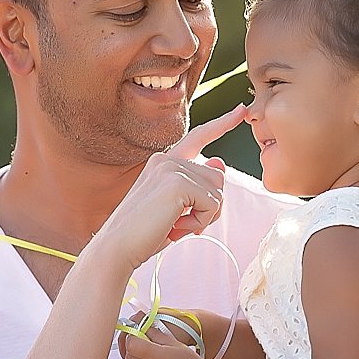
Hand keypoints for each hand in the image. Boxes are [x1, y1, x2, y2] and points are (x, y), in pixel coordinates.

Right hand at [92, 105, 246, 270]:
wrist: (117, 247)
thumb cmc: (143, 233)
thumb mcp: (175, 207)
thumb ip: (196, 185)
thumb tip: (219, 162)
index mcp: (163, 162)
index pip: (198, 137)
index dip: (222, 124)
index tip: (241, 110)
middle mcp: (166, 159)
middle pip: (217, 177)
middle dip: (208, 206)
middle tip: (180, 223)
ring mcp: (171, 168)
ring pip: (218, 191)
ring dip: (204, 216)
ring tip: (175, 225)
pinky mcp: (178, 183)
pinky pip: (212, 204)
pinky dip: (200, 222)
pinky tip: (176, 228)